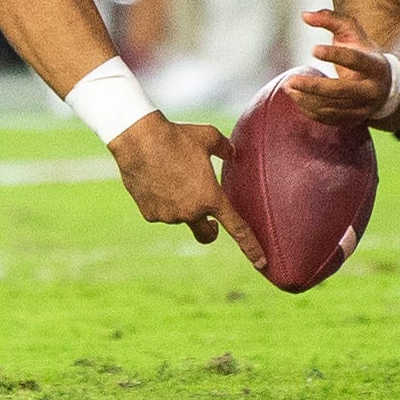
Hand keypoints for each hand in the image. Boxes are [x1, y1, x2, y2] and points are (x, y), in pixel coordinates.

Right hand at [107, 114, 265, 268]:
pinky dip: (162, 201)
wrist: (139, 139)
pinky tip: (156, 180)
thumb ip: (225, 148)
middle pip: (206, 233)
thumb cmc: (177, 136)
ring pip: (181, 215)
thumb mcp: (208, 136)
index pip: (237, 228)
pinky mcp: (150, 214)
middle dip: (211, 231)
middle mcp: (191, 212)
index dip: (251, 247)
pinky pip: (161, 211)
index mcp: (211, 197)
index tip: (261, 263)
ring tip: (171, 175)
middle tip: (211, 221)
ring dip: (181, 204)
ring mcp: (169, 216)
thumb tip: (232, 153)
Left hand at [287, 9, 393, 126]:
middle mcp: (371, 89)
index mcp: (375, 65)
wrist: (386, 85)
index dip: (335, 55)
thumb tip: (304, 15)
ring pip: (332, 107)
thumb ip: (330, 19)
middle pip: (341, 90)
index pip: (355, 59)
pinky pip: (329, 118)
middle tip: (290, 80)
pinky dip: (310, 110)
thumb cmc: (364, 53)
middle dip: (313, 87)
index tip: (313, 49)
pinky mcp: (353, 120)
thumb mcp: (353, 33)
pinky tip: (297, 98)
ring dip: (306, 99)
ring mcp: (363, 108)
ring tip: (288, 87)